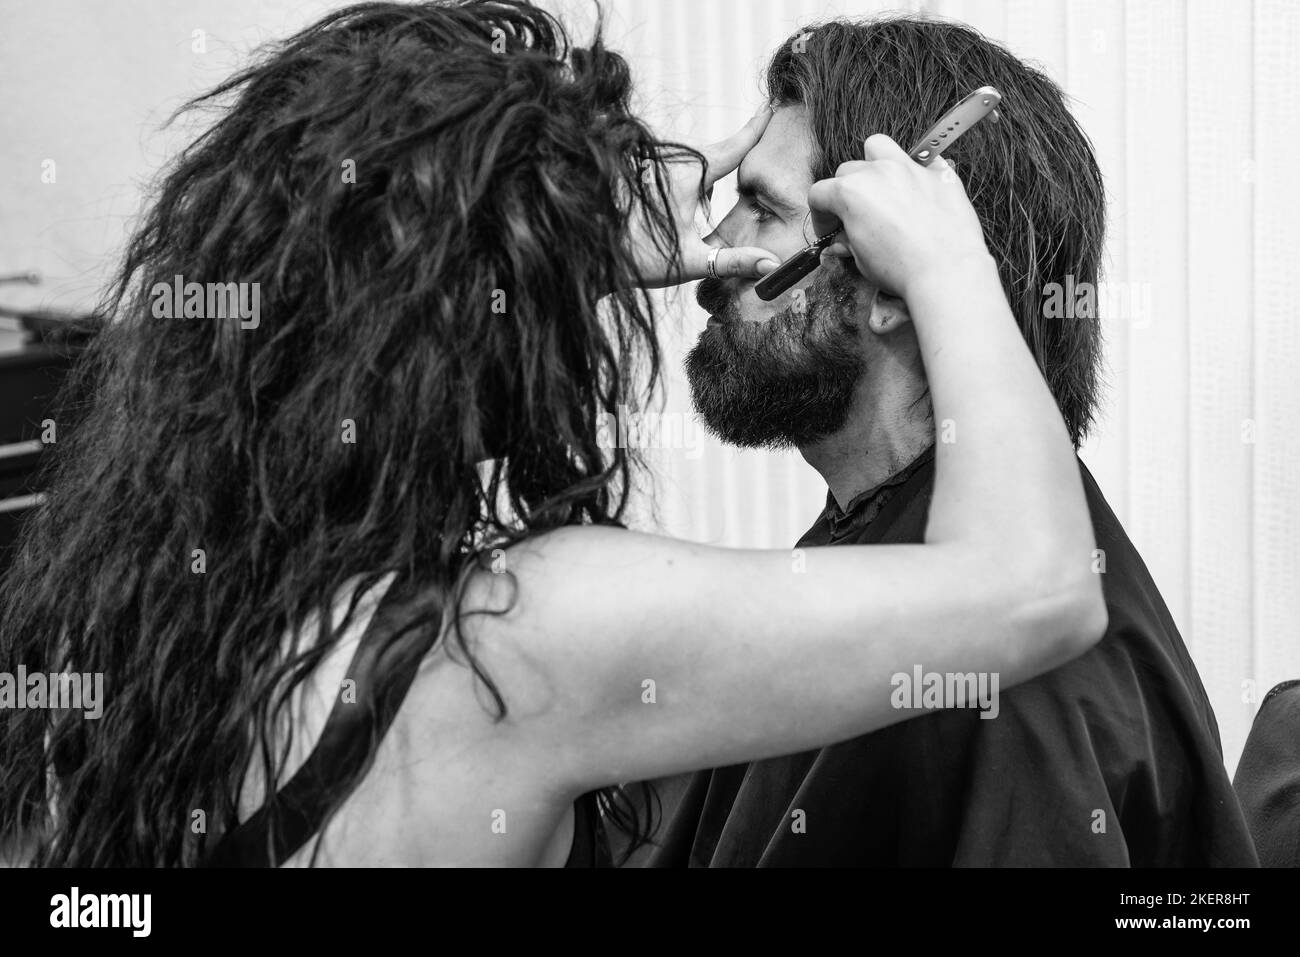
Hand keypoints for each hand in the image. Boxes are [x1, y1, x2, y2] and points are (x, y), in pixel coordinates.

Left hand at [628, 106, 781, 287]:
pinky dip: (682, 187)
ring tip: (682, 223)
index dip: (754, 130)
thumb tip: (773, 265)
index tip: (771, 106)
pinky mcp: (638, 170)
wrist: (591, 254)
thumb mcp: (693, 262)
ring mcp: (651, 163)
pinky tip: (667, 216)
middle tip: (718, 205)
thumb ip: (735, 262)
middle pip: (714, 158)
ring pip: (692, 166)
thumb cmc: (639, 258)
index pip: (733, 148)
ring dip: (699, 188)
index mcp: (689, 175)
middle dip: (725, 176)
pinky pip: (673, 170)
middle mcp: (670, 161)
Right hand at [808, 134, 992, 302]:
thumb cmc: (902, 269)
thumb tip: (842, 241)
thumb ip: (849, 242)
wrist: (946, 272)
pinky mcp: (938, 172)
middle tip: (856, 218)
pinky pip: (921, 158)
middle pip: (848, 171)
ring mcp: (909, 167)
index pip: (820, 193)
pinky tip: (917, 192)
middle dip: (847, 194)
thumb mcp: (862, 261)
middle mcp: (877, 172)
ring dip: (873, 163)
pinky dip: (914, 171)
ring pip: (879, 147)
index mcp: (850, 192)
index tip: (830, 231)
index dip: (820, 216)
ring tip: (882, 188)